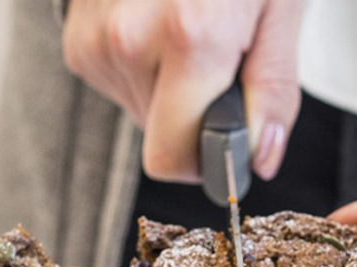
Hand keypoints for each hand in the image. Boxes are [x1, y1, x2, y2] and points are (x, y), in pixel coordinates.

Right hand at [62, 0, 305, 181]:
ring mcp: (94, 36)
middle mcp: (129, 39)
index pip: (171, 157)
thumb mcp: (280, 8)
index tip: (229, 141)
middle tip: (219, 58)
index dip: (205, 161)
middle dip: (195, 114)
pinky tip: (160, 24)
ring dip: (169, 88)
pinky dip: (144, 66)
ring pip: (139, 110)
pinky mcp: (76, 34)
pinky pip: (117, 82)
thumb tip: (262, 157)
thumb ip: (273, 88)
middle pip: (159, 135)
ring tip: (189, 30)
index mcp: (190, 37)